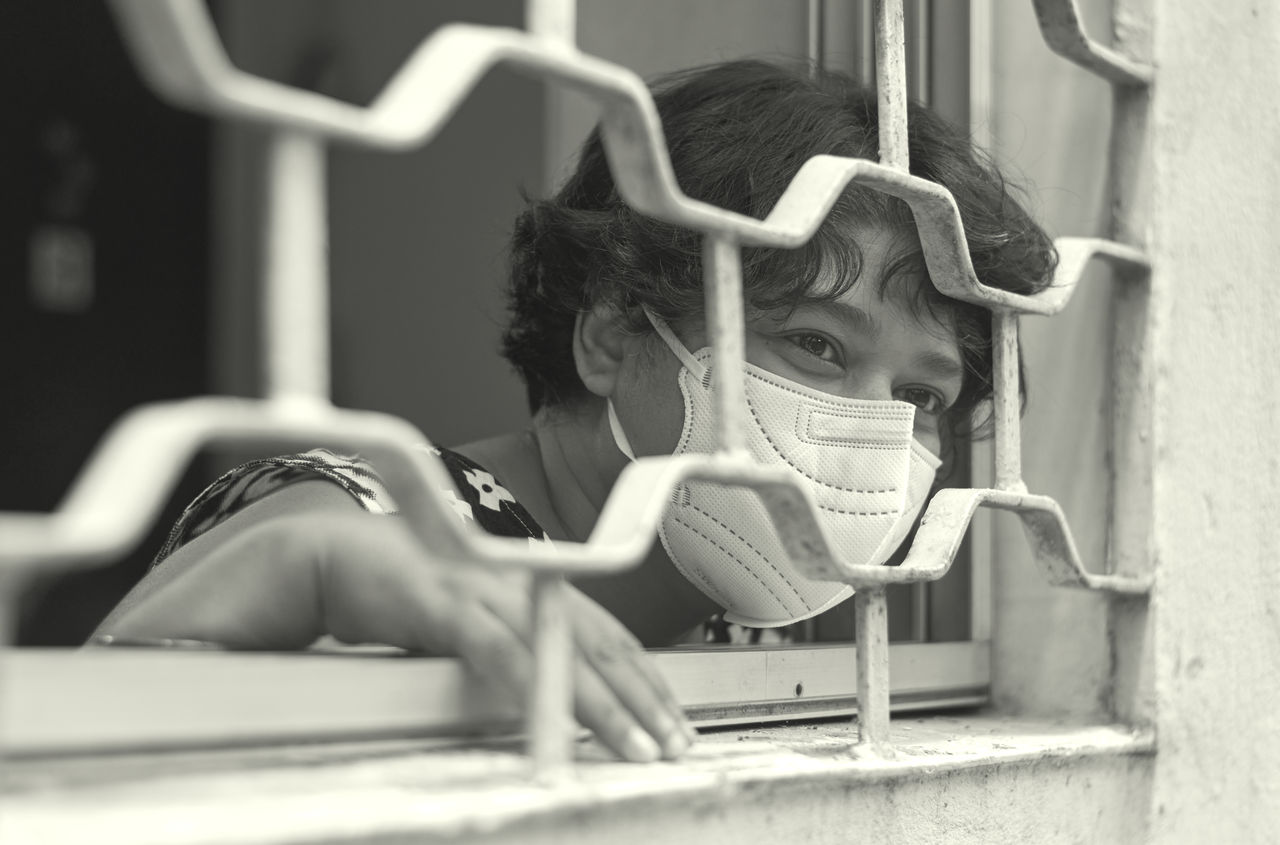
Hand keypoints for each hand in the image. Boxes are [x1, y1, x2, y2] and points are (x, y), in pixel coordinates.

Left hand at [97, 510, 693, 761]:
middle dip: (590, 682)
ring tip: (663, 730)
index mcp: (351, 559)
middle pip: (523, 613)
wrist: (239, 567)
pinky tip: (641, 694)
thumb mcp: (190, 645)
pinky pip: (552, 622)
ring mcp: (457, 570)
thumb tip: (272, 706)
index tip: (543, 712)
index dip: (503, 659)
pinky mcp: (475, 594)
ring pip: (552, 617)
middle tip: (637, 746)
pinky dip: (606, 659)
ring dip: (617, 675)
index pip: (450, 609)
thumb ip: (229, 674)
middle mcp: (421, 557)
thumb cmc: (210, 616)